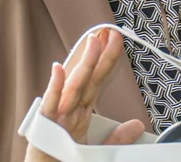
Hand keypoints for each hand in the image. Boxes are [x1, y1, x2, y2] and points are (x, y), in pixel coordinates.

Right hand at [24, 27, 145, 161]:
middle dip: (98, 54)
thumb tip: (137, 125)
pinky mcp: (44, 127)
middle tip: (108, 31)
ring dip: (83, 63)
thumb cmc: (62, 160)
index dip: (108, 61)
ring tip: (92, 42)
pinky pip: (51, 105)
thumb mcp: (96, 150)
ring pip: (73, 86)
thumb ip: (116, 138)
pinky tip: (58, 69)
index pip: (97, 80)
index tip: (116, 41)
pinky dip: (55, 87)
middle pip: (88, 77)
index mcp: (80, 112)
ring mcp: (57, 116)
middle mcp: (69, 110)